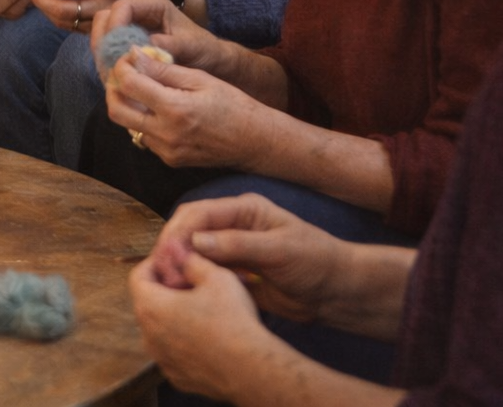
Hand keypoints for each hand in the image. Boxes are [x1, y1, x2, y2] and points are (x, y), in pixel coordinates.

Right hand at [90, 0, 233, 75]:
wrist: (209, 60)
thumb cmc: (203, 49)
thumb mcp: (190, 46)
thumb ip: (167, 46)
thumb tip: (140, 49)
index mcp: (152, 3)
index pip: (122, 7)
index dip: (114, 27)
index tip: (115, 50)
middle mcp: (137, 10)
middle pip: (105, 18)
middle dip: (103, 41)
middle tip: (108, 64)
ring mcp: (129, 25)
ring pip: (102, 33)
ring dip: (103, 52)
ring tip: (111, 72)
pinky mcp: (126, 41)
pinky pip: (107, 47)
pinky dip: (107, 59)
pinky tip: (115, 74)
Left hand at [104, 49, 272, 168]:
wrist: (254, 141)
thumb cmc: (232, 104)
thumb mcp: (200, 79)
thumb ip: (164, 69)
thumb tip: (135, 54)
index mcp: (175, 109)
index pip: (129, 84)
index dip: (123, 66)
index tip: (129, 57)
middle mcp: (165, 134)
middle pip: (116, 110)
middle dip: (113, 89)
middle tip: (123, 74)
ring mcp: (166, 150)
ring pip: (128, 125)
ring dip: (129, 105)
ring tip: (142, 89)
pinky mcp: (169, 159)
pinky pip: (144, 137)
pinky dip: (144, 121)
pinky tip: (159, 110)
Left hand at [129, 245, 273, 400]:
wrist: (251, 370)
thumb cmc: (232, 321)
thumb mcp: (216, 277)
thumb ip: (193, 262)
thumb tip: (184, 258)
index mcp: (151, 307)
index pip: (138, 277)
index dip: (153, 264)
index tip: (171, 260)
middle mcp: (149, 336)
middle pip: (148, 304)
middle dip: (164, 290)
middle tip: (188, 282)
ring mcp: (162, 359)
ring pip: (160, 330)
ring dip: (174, 317)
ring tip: (200, 309)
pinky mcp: (177, 376)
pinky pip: (174, 352)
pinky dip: (184, 342)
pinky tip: (207, 336)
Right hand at [155, 194, 348, 324]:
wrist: (338, 293)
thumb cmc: (317, 262)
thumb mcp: (280, 250)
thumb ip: (239, 244)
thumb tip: (196, 241)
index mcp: (244, 210)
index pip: (199, 214)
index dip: (178, 232)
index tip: (167, 256)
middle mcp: (233, 226)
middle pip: (189, 230)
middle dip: (172, 249)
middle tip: (164, 274)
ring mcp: (232, 249)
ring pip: (192, 252)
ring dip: (179, 265)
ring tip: (171, 286)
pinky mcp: (233, 272)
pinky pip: (204, 271)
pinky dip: (192, 279)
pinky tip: (186, 293)